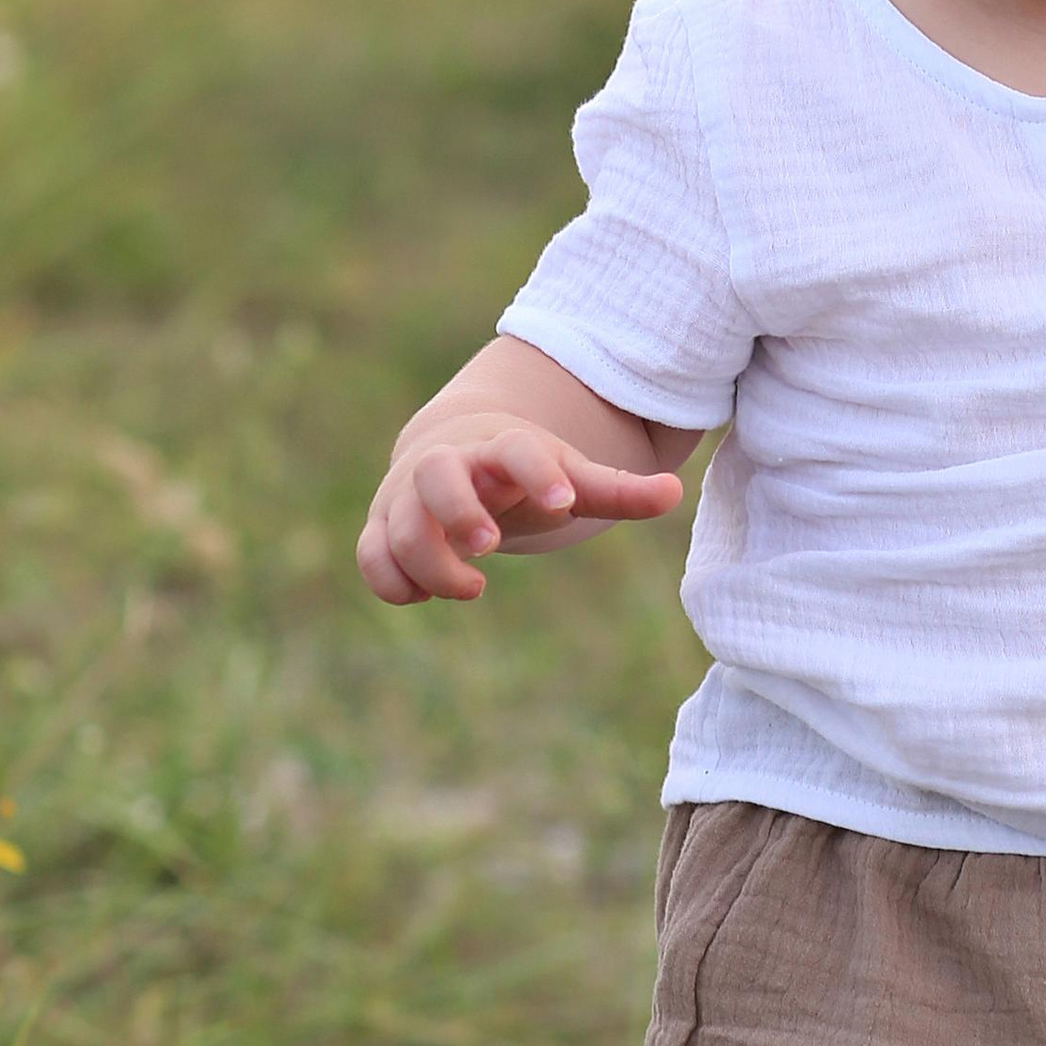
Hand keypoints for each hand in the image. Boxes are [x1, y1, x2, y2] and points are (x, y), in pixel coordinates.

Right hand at [357, 414, 682, 604]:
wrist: (452, 453)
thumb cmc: (521, 474)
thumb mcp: (567, 477)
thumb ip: (616, 491)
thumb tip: (674, 494)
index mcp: (501, 450)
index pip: (516, 449)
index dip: (539, 474)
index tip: (565, 503)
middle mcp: (447, 467)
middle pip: (436, 476)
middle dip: (459, 512)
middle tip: (491, 547)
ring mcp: (407, 496)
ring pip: (399, 526)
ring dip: (432, 564)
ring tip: (475, 587)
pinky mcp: (382, 527)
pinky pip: (370, 556)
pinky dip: (392, 582)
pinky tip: (424, 596)